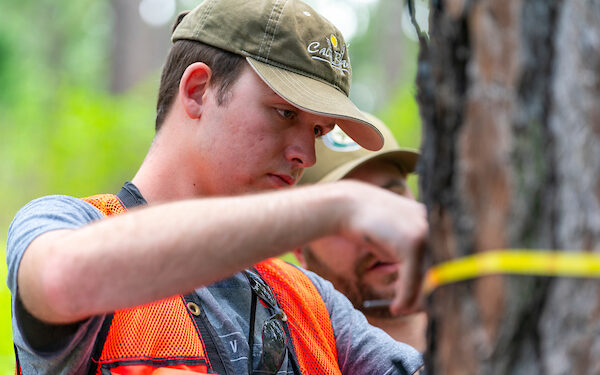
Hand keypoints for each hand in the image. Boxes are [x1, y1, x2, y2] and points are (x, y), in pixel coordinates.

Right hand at [337, 180, 427, 313]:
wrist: (342, 206)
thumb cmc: (361, 224)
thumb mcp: (389, 239)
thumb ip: (404, 254)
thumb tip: (421, 283)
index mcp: (425, 217)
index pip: (435, 256)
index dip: (428, 282)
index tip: (420, 301)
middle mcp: (429, 222)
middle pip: (434, 267)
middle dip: (424, 293)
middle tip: (410, 310)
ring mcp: (423, 231)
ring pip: (424, 276)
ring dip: (414, 298)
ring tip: (402, 310)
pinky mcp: (413, 243)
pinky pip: (413, 278)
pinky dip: (405, 297)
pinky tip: (396, 308)